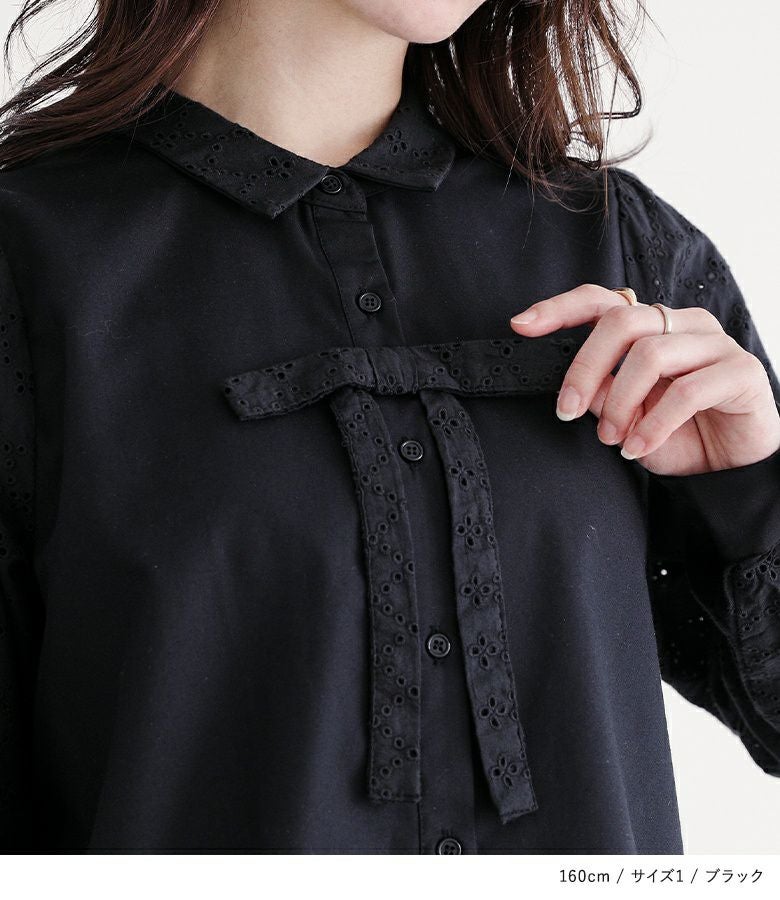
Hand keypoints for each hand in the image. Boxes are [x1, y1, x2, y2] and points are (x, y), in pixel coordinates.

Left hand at [508, 284, 779, 475]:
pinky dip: (654, 425)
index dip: (559, 308)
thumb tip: (575, 385)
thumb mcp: (625, 418)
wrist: (729, 468)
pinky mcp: (741, 371)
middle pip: (621, 322)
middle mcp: (682, 325)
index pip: (601, 301)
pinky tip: (638, 448)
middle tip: (567, 410)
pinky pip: (688, 391)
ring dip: (620, 403)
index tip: (521, 325)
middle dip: (584, 368)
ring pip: (650, 354)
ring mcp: (714, 344)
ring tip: (613, 439)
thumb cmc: (677, 435)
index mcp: (651, 327)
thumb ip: (600, 394)